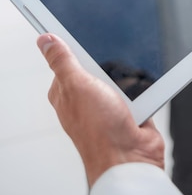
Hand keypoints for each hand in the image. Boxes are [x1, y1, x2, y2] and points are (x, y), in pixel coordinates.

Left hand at [37, 33, 164, 186]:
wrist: (130, 158)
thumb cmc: (99, 131)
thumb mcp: (77, 86)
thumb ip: (62, 61)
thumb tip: (46, 40)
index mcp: (66, 92)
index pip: (67, 60)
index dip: (75, 47)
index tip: (85, 36)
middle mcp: (85, 99)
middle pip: (97, 65)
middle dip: (109, 63)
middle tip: (110, 71)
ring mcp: (107, 105)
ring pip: (120, 76)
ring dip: (128, 79)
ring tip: (127, 88)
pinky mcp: (128, 110)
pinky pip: (138, 89)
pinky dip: (142, 90)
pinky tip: (140, 96)